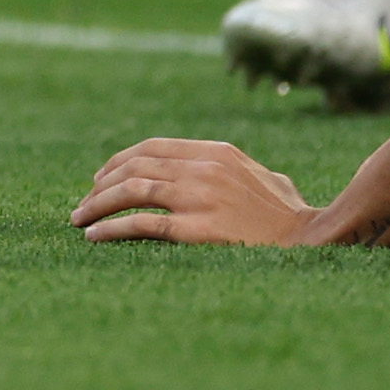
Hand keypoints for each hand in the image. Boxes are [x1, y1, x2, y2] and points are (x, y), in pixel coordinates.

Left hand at [71, 138, 316, 246]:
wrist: (310, 241)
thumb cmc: (290, 214)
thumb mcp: (262, 175)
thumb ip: (234, 167)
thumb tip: (225, 169)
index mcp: (215, 151)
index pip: (152, 148)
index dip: (120, 161)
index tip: (101, 177)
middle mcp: (202, 168)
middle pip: (135, 167)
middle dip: (102, 184)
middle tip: (83, 203)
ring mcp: (198, 197)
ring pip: (131, 192)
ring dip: (98, 205)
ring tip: (80, 219)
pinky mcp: (195, 229)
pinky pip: (141, 225)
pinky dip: (111, 229)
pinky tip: (95, 236)